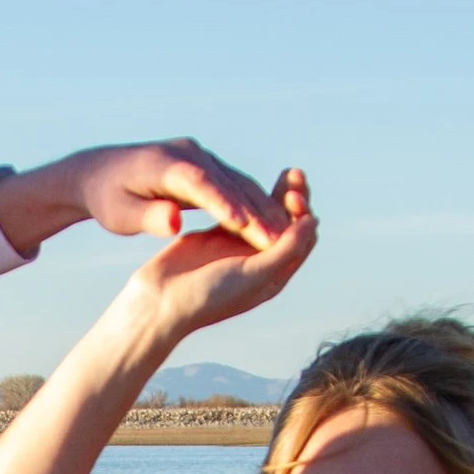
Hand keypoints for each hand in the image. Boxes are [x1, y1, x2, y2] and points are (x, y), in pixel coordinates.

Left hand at [0, 139, 293, 256]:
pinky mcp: (206, 165)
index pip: (200, 184)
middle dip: (254, 211)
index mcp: (165, 165)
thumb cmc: (108, 199)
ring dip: (262, 208)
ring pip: (237, 182)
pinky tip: (272, 224)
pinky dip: (254, 203)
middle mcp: (188, 154)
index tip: (245, 225)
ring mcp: (200, 156)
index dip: (224, 204)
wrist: (100, 173)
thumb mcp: (120, 214)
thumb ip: (148, 217)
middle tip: (278, 239)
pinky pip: (235, 184)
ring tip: (286, 236)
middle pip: (227, 183)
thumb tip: (173, 221)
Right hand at [123, 167, 315, 344]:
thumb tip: (313, 221)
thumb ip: (284, 250)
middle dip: (295, 197)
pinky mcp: (218, 234)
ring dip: (278, 192)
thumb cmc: (208, 296)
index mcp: (275, 274)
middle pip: (289, 222)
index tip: (292, 198)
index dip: (304, 214)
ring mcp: (240, 246)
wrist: (160, 301)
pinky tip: (252, 180)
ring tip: (287, 171)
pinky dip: (250, 194)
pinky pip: (242, 209)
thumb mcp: (252, 275)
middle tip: (294, 174)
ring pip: (267, 213)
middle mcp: (262, 260)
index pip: (303, 238)